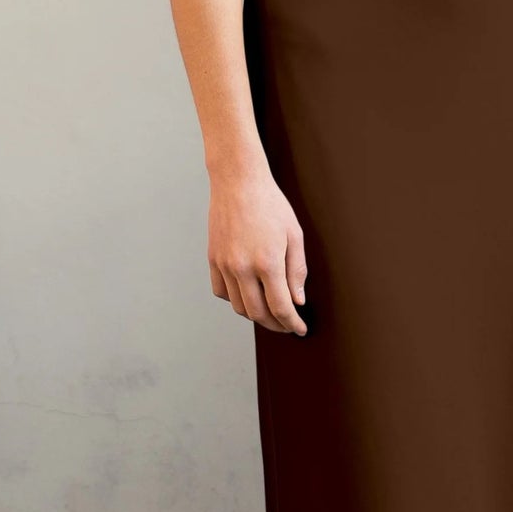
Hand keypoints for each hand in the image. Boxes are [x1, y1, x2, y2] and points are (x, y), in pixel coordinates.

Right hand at [208, 164, 307, 334]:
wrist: (238, 182)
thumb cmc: (270, 204)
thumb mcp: (294, 235)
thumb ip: (297, 271)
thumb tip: (297, 300)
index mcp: (267, 262)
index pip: (280, 307)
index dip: (292, 323)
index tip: (300, 329)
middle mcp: (242, 267)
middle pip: (258, 313)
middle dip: (275, 324)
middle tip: (287, 325)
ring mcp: (224, 265)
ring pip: (238, 306)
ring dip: (255, 315)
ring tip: (270, 312)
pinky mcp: (213, 259)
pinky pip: (222, 292)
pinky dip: (236, 300)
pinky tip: (248, 295)